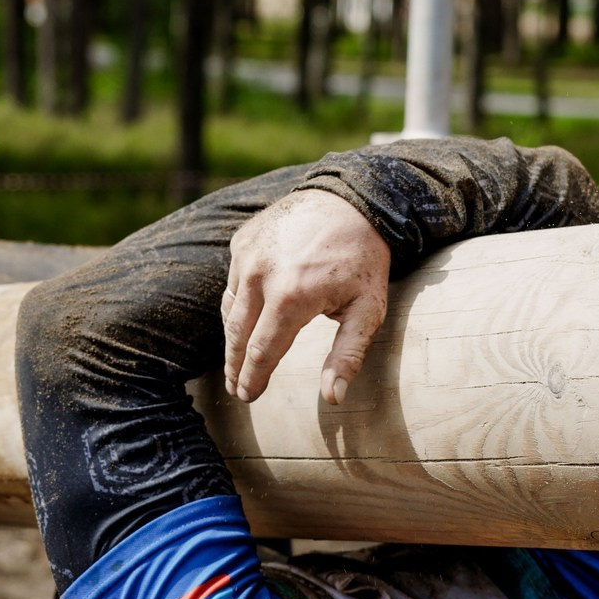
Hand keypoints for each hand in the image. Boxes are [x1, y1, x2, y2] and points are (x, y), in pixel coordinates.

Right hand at [219, 189, 391, 404]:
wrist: (351, 199)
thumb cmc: (363, 259)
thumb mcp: (368, 309)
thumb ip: (348, 355)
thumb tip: (334, 399)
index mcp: (291, 297)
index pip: (261, 351)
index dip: (253, 379)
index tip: (248, 396)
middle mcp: (261, 275)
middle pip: (237, 335)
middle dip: (234, 366)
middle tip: (234, 387)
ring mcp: (247, 255)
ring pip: (230, 309)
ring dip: (232, 338)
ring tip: (235, 362)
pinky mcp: (242, 241)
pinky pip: (233, 282)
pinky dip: (236, 304)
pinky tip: (243, 321)